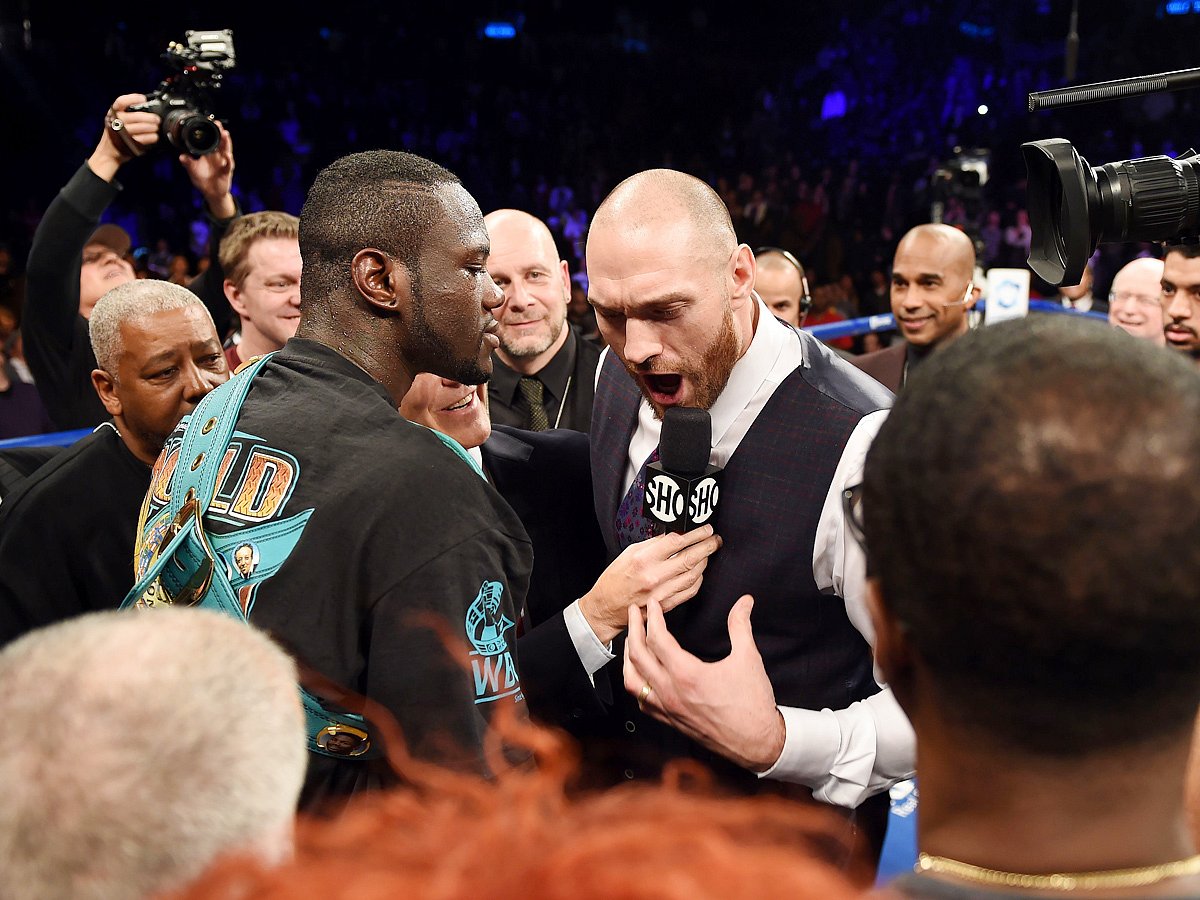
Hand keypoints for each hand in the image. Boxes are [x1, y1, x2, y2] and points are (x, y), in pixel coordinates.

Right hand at [88, 94, 159, 180]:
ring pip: (141, 127)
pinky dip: (151, 137)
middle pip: (136, 116)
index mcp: (113, 113)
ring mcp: (122, 133)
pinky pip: (143, 139)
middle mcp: (116, 121)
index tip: (143, 99)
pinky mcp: (128, 143)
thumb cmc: (114, 134)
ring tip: (156, 127)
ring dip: (152, 127)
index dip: (133, 98)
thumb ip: (125, 113)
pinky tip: (155, 136)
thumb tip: (145, 107)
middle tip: (157, 119)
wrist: (108, 152)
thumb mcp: (114, 120)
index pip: (121, 102)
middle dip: (150, 117)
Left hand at [180, 122, 235, 218]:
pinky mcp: (227, 171)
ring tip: (225, 134)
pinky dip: (228, 160)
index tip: (208, 122)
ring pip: (226, 150)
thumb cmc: (203, 180)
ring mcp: (223, 162)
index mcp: (209, 154)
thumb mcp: (193, 171)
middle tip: (217, 123)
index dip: (210, 132)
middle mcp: (217, 156)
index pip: (210, 140)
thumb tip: (181, 156)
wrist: (211, 193)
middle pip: (220, 142)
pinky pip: (228, 165)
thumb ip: (187, 163)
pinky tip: (227, 156)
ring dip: (226, 142)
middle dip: (219, 133)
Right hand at [578, 525, 720, 643]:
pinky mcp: (666, 606)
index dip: (696, 534)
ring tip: (707, 554)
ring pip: (694, 575)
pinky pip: (690, 591)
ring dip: (704, 562)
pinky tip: (698, 572)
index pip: (677, 542)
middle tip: (714, 540)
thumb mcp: (629, 553)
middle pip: (690, 557)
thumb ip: (653, 544)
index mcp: (643, 559)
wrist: (606, 607)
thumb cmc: (614, 579)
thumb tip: (674, 535)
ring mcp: (661, 593)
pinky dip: (698, 580)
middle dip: (707, 546)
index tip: (705, 529)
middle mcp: (654, 576)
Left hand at [624, 594, 785, 771]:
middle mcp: (672, 692)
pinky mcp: (671, 721)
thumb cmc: (753, 704)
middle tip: (634, 612)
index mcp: (687, 675)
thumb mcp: (749, 658)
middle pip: (638, 656)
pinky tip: (640, 674)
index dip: (653, 616)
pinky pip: (642, 701)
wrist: (758, 743)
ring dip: (628, 657)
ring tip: (631, 640)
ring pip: (632, 681)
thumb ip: (741, 625)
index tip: (653, 603)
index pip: (657, 639)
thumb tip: (745, 601)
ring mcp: (668, 709)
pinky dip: (636, 683)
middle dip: (633, 629)